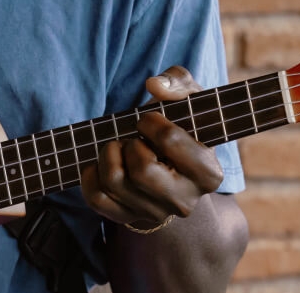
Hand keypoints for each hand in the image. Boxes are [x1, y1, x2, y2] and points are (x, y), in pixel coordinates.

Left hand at [80, 66, 224, 229]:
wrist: (171, 161)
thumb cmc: (182, 123)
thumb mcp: (189, 96)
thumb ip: (177, 81)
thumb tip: (155, 86)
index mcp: (208, 174)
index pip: (169, 140)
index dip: (151, 122)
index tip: (149, 120)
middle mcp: (185, 202)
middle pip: (142, 170)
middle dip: (130, 143)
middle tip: (134, 137)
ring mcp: (155, 214)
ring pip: (115, 182)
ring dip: (109, 153)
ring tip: (119, 146)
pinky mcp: (128, 218)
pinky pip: (96, 199)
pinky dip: (90, 174)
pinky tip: (101, 162)